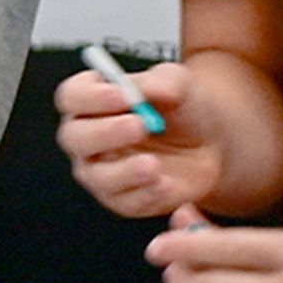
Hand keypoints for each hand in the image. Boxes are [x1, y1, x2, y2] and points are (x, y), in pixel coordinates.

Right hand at [55, 59, 225, 218]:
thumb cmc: (183, 110)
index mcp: (91, 103)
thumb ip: (165, 81)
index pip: (72, 97)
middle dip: (105, 132)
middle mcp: (87, 138)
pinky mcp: (123, 199)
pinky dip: (145, 194)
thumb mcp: (181, 85)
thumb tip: (149, 89)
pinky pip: (125, 201)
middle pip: (75, 137)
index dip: (91, 96)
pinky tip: (164, 183)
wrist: (210, 145)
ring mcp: (101, 171)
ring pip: (96, 176)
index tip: (123, 95)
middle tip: (139, 126)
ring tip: (153, 164)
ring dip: (124, 170)